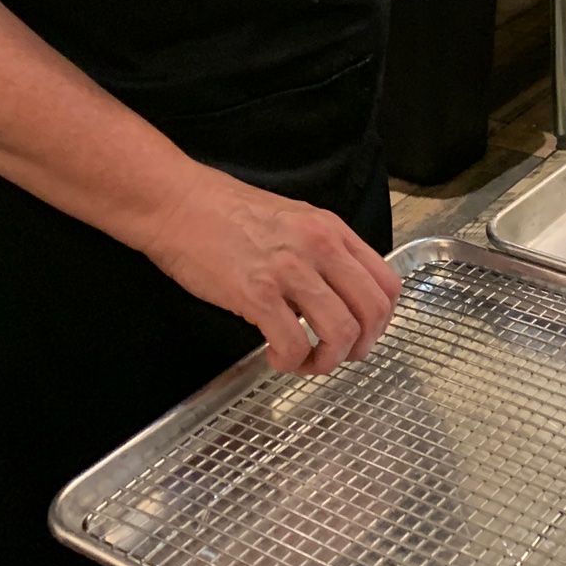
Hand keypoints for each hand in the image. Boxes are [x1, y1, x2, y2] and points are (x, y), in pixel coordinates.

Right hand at [141, 162, 402, 375]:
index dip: (381, 321)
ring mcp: (290, 270)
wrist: (178, 203)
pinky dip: (289, 362)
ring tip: (304, 361)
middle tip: (337, 357)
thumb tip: (338, 292)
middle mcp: (321, 246)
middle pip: (372, 312)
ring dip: (327, 361)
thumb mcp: (293, 219)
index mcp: (332, 230)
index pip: (387, 283)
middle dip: (361, 347)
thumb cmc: (226, 212)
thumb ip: (321, 251)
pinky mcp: (257, 293)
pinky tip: (274, 355)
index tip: (362, 335)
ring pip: (340, 332)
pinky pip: (293, 344)